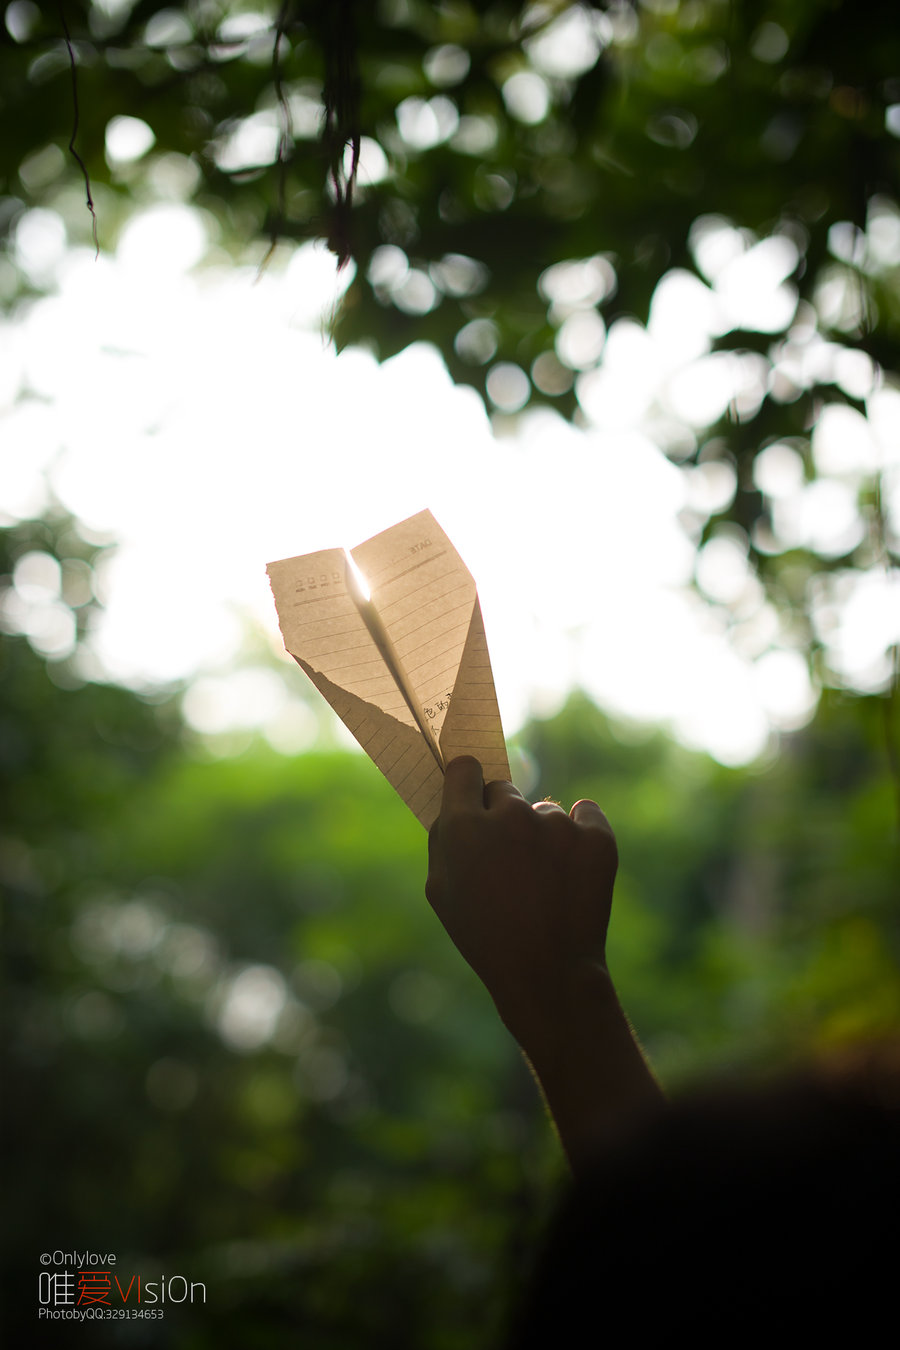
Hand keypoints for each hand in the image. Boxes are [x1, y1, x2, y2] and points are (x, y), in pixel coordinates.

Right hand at [426, 756, 617, 1047]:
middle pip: (503, 790)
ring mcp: (556, 823)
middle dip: (502, 815)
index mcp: (464, 825)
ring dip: (541, 834)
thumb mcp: (441, 891)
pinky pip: (586, 815)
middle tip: (508, 858)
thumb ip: (445, 837)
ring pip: (544, 811)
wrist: (548, 973)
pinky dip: (581, 834)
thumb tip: (456, 800)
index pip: (465, 769)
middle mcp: (510, 814)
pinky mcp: (595, 835)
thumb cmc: (485, 935)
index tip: (472, 792)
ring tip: (543, 882)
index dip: (467, 783)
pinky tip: (572, 870)